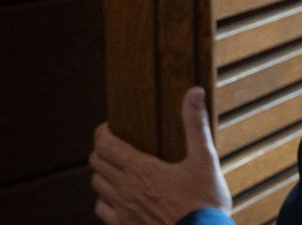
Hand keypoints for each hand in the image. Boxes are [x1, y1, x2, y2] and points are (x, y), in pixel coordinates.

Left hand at [90, 87, 232, 223]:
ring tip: (116, 167)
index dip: (102, 133)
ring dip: (102, 173)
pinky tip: (118, 196)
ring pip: (97, 185)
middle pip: (96, 163)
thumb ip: (195, 124)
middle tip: (114, 143)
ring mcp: (123, 209)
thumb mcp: (205, 158)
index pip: (105, 145)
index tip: (110, 126)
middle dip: (101, 149)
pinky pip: (102, 210)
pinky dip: (104, 199)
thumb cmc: (204, 200)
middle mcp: (125, 188)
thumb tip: (194, 92)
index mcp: (141, 169)